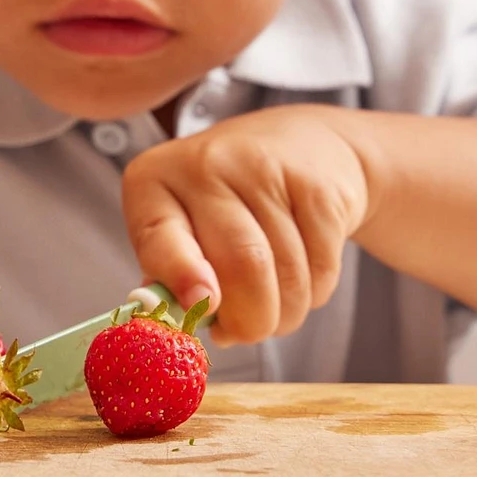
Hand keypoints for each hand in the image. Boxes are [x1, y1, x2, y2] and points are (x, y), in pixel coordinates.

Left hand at [122, 105, 369, 345]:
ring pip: (286, 275)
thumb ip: (171, 271)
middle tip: (247, 330)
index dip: (181, 274)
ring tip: (275, 302)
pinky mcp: (317, 184)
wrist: (302, 145)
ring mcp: (264, 168)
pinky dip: (315, 291)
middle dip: (250, 320)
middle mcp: (204, 165)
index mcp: (153, 180)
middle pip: (239, 263)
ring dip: (286, 313)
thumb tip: (181, 317)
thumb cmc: (225, 201)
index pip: (161, 233)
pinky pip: (322, 267)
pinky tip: (303, 270)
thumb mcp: (181, 225)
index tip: (202, 305)